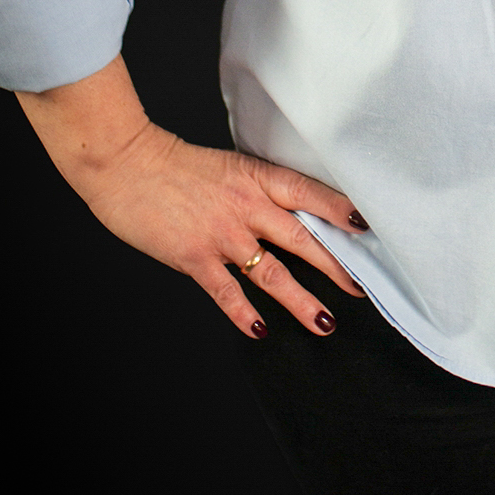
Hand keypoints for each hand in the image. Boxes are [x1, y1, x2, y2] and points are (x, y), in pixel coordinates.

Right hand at [16, 55, 368, 339]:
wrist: (126, 163)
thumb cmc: (174, 164)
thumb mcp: (228, 166)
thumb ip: (256, 189)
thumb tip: (287, 212)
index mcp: (256, 178)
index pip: (310, 193)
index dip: (340, 211)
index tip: (368, 228)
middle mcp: (245, 207)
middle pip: (302, 239)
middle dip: (335, 266)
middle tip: (360, 288)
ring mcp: (221, 234)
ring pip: (272, 273)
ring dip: (300, 301)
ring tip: (325, 322)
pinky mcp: (194, 257)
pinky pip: (226, 292)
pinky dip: (243, 313)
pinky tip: (259, 330)